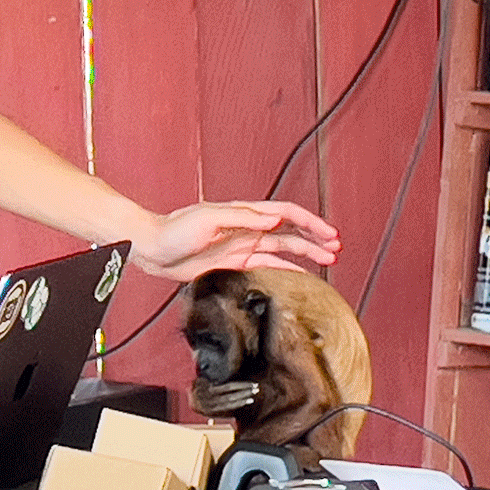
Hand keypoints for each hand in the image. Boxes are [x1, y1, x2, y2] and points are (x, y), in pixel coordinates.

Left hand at [131, 201, 340, 281]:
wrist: (152, 248)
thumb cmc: (174, 229)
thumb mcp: (208, 218)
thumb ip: (241, 218)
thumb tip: (273, 220)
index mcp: (243, 214)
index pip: (285, 214)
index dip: (309, 222)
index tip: (328, 233)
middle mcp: (247, 229)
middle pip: (290, 231)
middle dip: (315, 237)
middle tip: (336, 247)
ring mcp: (242, 246)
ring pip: (283, 249)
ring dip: (307, 253)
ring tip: (329, 259)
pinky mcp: (234, 263)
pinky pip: (268, 266)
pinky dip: (287, 269)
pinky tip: (302, 275)